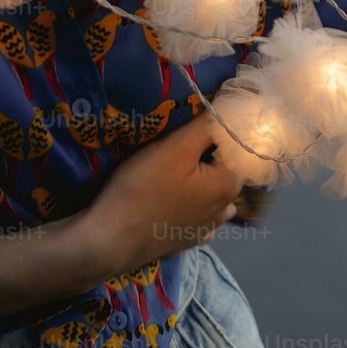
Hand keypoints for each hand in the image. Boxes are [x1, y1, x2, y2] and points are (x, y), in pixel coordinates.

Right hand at [79, 105, 245, 273]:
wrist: (109, 241)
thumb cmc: (143, 188)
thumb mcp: (176, 147)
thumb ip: (208, 125)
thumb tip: (232, 106)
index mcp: (230, 184)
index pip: (237, 144)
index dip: (217, 127)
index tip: (194, 121)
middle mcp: (225, 208)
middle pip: (224, 167)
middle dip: (207, 151)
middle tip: (176, 142)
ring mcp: (206, 228)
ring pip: (212, 191)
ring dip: (201, 177)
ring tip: (173, 169)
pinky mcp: (186, 240)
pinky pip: (198, 213)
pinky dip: (191, 202)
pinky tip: (174, 197)